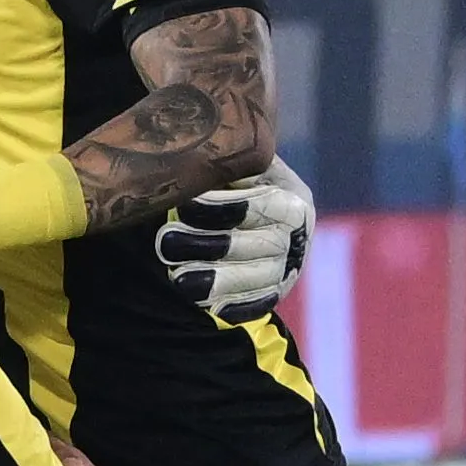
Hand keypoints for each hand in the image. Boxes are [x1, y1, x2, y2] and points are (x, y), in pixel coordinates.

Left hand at [157, 156, 313, 324]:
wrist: (239, 218)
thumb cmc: (227, 185)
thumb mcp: (234, 169)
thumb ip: (226, 166)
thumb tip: (198, 159)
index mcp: (292, 198)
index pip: (265, 205)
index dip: (224, 207)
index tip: (184, 205)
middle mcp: (298, 235)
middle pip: (263, 245)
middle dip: (212, 245)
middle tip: (167, 242)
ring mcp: (289, 267)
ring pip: (261, 278)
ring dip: (219, 281)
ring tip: (178, 278)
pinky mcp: (274, 293)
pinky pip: (259, 304)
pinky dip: (234, 306)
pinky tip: (207, 306)